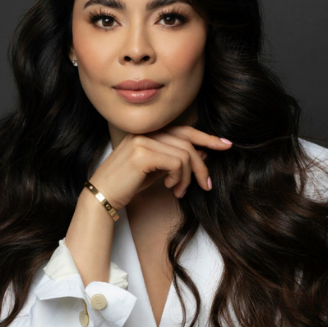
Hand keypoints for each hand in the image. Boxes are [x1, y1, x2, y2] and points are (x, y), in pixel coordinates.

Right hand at [90, 127, 231, 208]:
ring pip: (185, 154)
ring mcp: (143, 140)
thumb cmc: (127, 185)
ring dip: (189, 177)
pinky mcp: (142, 153)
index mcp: (148, 132)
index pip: (184, 130)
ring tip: (180, 191)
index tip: (225, 145)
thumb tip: (203, 153)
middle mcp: (145, 132)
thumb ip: (175, 160)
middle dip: (202, 165)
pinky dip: (179, 178)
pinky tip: (170, 188)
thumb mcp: (156, 170)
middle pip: (188, 142)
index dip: (207, 137)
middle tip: (207, 185)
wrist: (102, 196)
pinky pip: (177, 163)